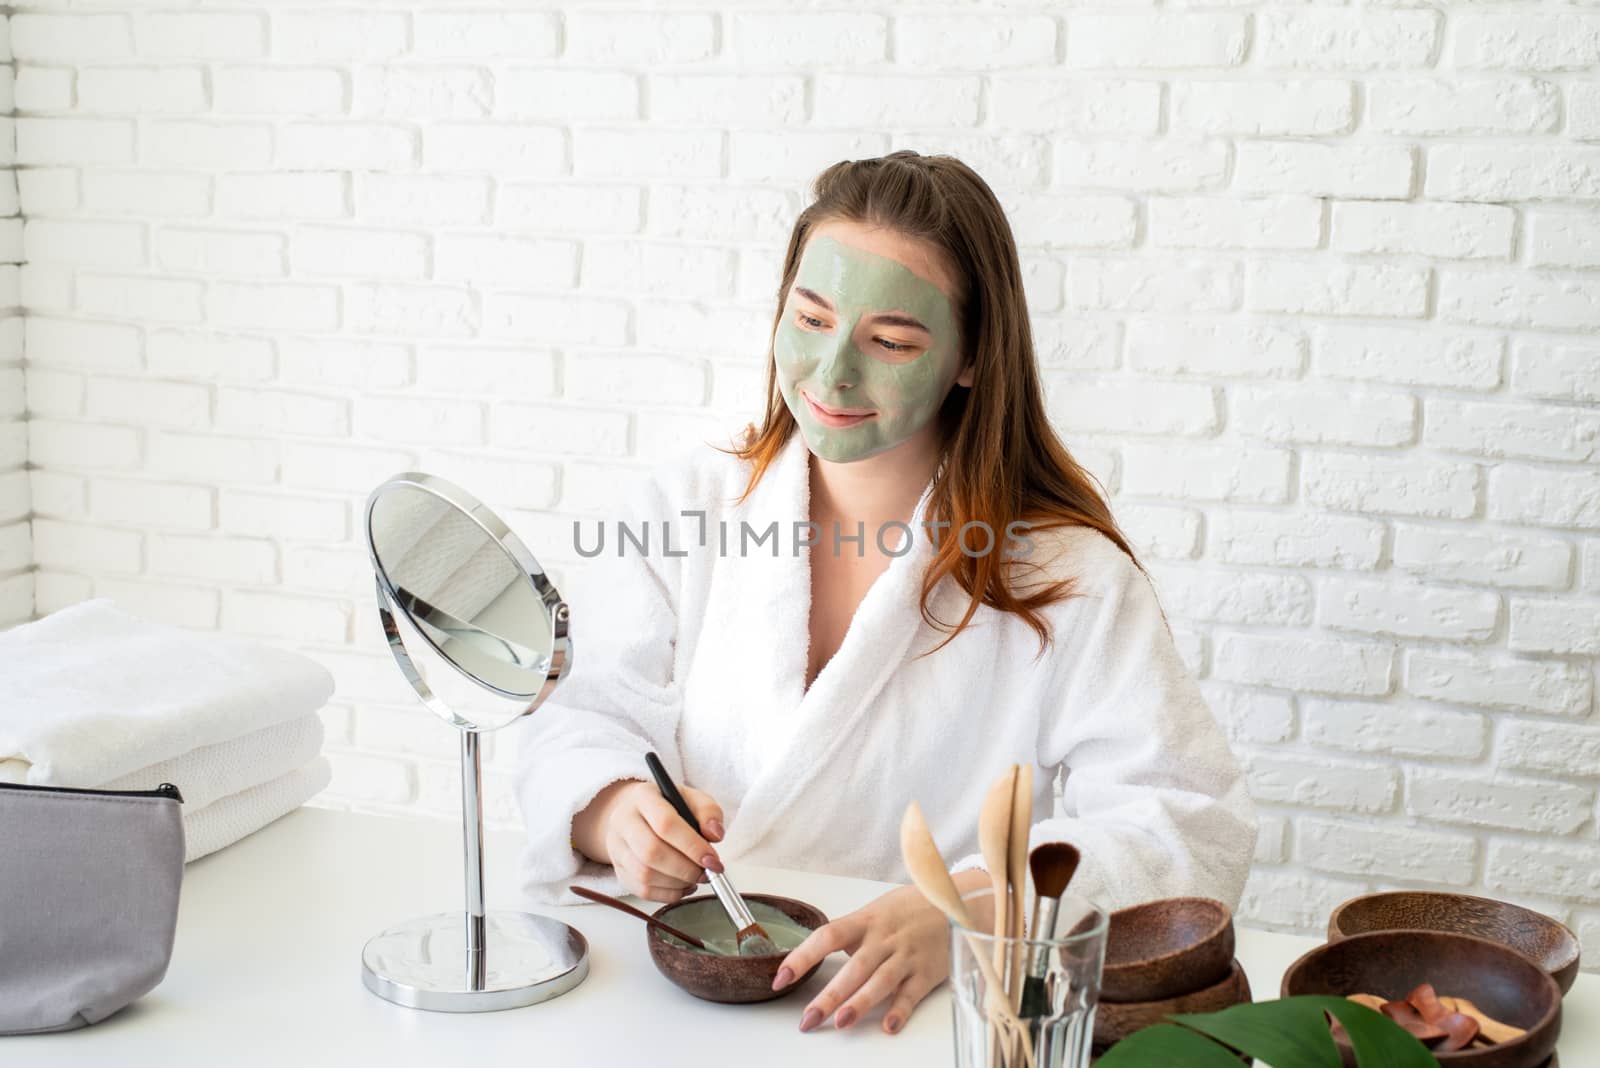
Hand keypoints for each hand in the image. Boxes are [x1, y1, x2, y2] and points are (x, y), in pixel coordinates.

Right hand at [573, 779, 725, 902]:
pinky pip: (642, 890)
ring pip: (645, 875)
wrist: (636, 813)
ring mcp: (617, 848)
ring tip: (696, 877)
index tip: (712, 860)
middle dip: (686, 868)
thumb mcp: (691, 798)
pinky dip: (668, 894)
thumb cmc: (667, 807)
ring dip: (678, 882)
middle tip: (706, 872)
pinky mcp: (619, 870)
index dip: (692, 846)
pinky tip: (683, 885)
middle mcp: (623, 822)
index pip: (665, 824)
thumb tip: (715, 835)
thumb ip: (708, 812)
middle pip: (651, 852)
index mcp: (642, 797)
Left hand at [771, 871, 990, 1035]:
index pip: (828, 936)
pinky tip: (889, 1026)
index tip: (781, 977)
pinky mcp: (927, 972)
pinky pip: (911, 994)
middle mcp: (885, 938)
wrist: (958, 901)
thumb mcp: (877, 911)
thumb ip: (851, 933)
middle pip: (853, 968)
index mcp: (866, 921)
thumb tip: (816, 951)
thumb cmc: (911, 907)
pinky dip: (901, 1011)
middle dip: (828, 996)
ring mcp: (907, 956)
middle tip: (808, 1019)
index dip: (802, 956)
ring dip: (860, 1004)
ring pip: (880, 982)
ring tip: (840, 1022)